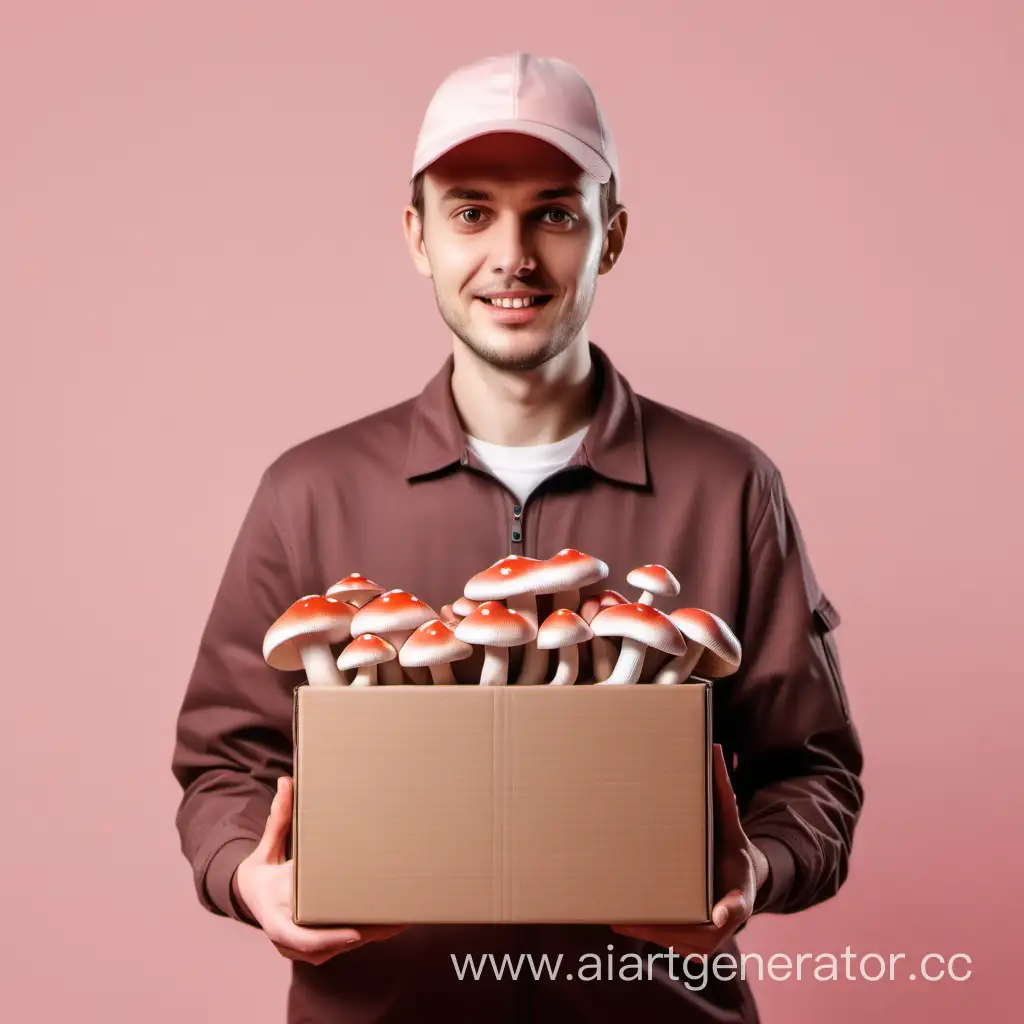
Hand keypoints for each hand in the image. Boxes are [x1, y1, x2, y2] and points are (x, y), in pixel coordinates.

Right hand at [234, 777, 407, 964]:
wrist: (250, 899)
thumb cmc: (261, 874)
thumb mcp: (266, 849)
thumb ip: (279, 819)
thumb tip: (286, 782)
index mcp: (274, 918)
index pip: (299, 937)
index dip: (328, 938)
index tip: (355, 933)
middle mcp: (289, 940)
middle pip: (330, 945)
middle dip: (363, 933)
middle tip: (394, 918)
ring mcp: (303, 948)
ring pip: (341, 947)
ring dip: (371, 935)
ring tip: (401, 918)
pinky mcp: (317, 948)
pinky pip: (343, 945)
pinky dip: (367, 935)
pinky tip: (392, 923)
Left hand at [611, 743, 769, 955]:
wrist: (742, 880)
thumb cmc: (731, 849)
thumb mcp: (731, 822)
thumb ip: (722, 791)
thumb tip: (714, 748)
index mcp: (741, 891)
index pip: (737, 905)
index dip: (727, 911)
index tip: (715, 915)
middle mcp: (728, 919)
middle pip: (698, 934)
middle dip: (663, 926)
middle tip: (627, 917)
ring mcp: (713, 937)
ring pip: (680, 942)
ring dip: (649, 931)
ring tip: (615, 917)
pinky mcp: (697, 945)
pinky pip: (673, 944)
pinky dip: (649, 933)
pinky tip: (620, 921)